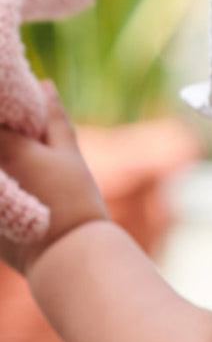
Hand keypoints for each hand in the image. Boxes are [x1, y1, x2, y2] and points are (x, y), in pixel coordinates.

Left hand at [0, 82, 109, 274]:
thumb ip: (54, 118)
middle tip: (24, 142)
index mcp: (5, 147)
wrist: (67, 256)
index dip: (3, 109)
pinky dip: (4, 183)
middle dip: (5, 137)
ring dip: (6, 163)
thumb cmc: (75, 202)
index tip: (10, 107)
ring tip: (25, 167)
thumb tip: (45, 85)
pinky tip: (22, 187)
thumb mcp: (69, 154)